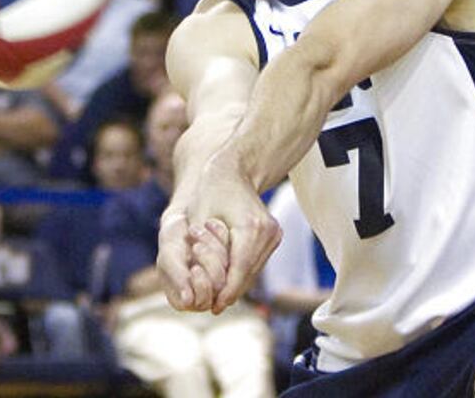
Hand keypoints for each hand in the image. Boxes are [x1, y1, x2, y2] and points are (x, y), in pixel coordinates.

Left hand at [159, 151, 281, 314]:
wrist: (232, 168)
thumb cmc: (209, 192)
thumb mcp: (199, 223)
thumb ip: (205, 258)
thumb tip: (211, 293)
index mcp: (251, 227)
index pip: (239, 270)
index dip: (225, 291)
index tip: (213, 307)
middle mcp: (268, 232)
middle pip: (248, 273)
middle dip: (229, 290)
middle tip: (212, 305)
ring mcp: (274, 234)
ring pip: (254, 270)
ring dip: (236, 281)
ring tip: (216, 290)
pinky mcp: (274, 235)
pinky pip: (256, 261)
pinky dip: (242, 270)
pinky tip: (227, 275)